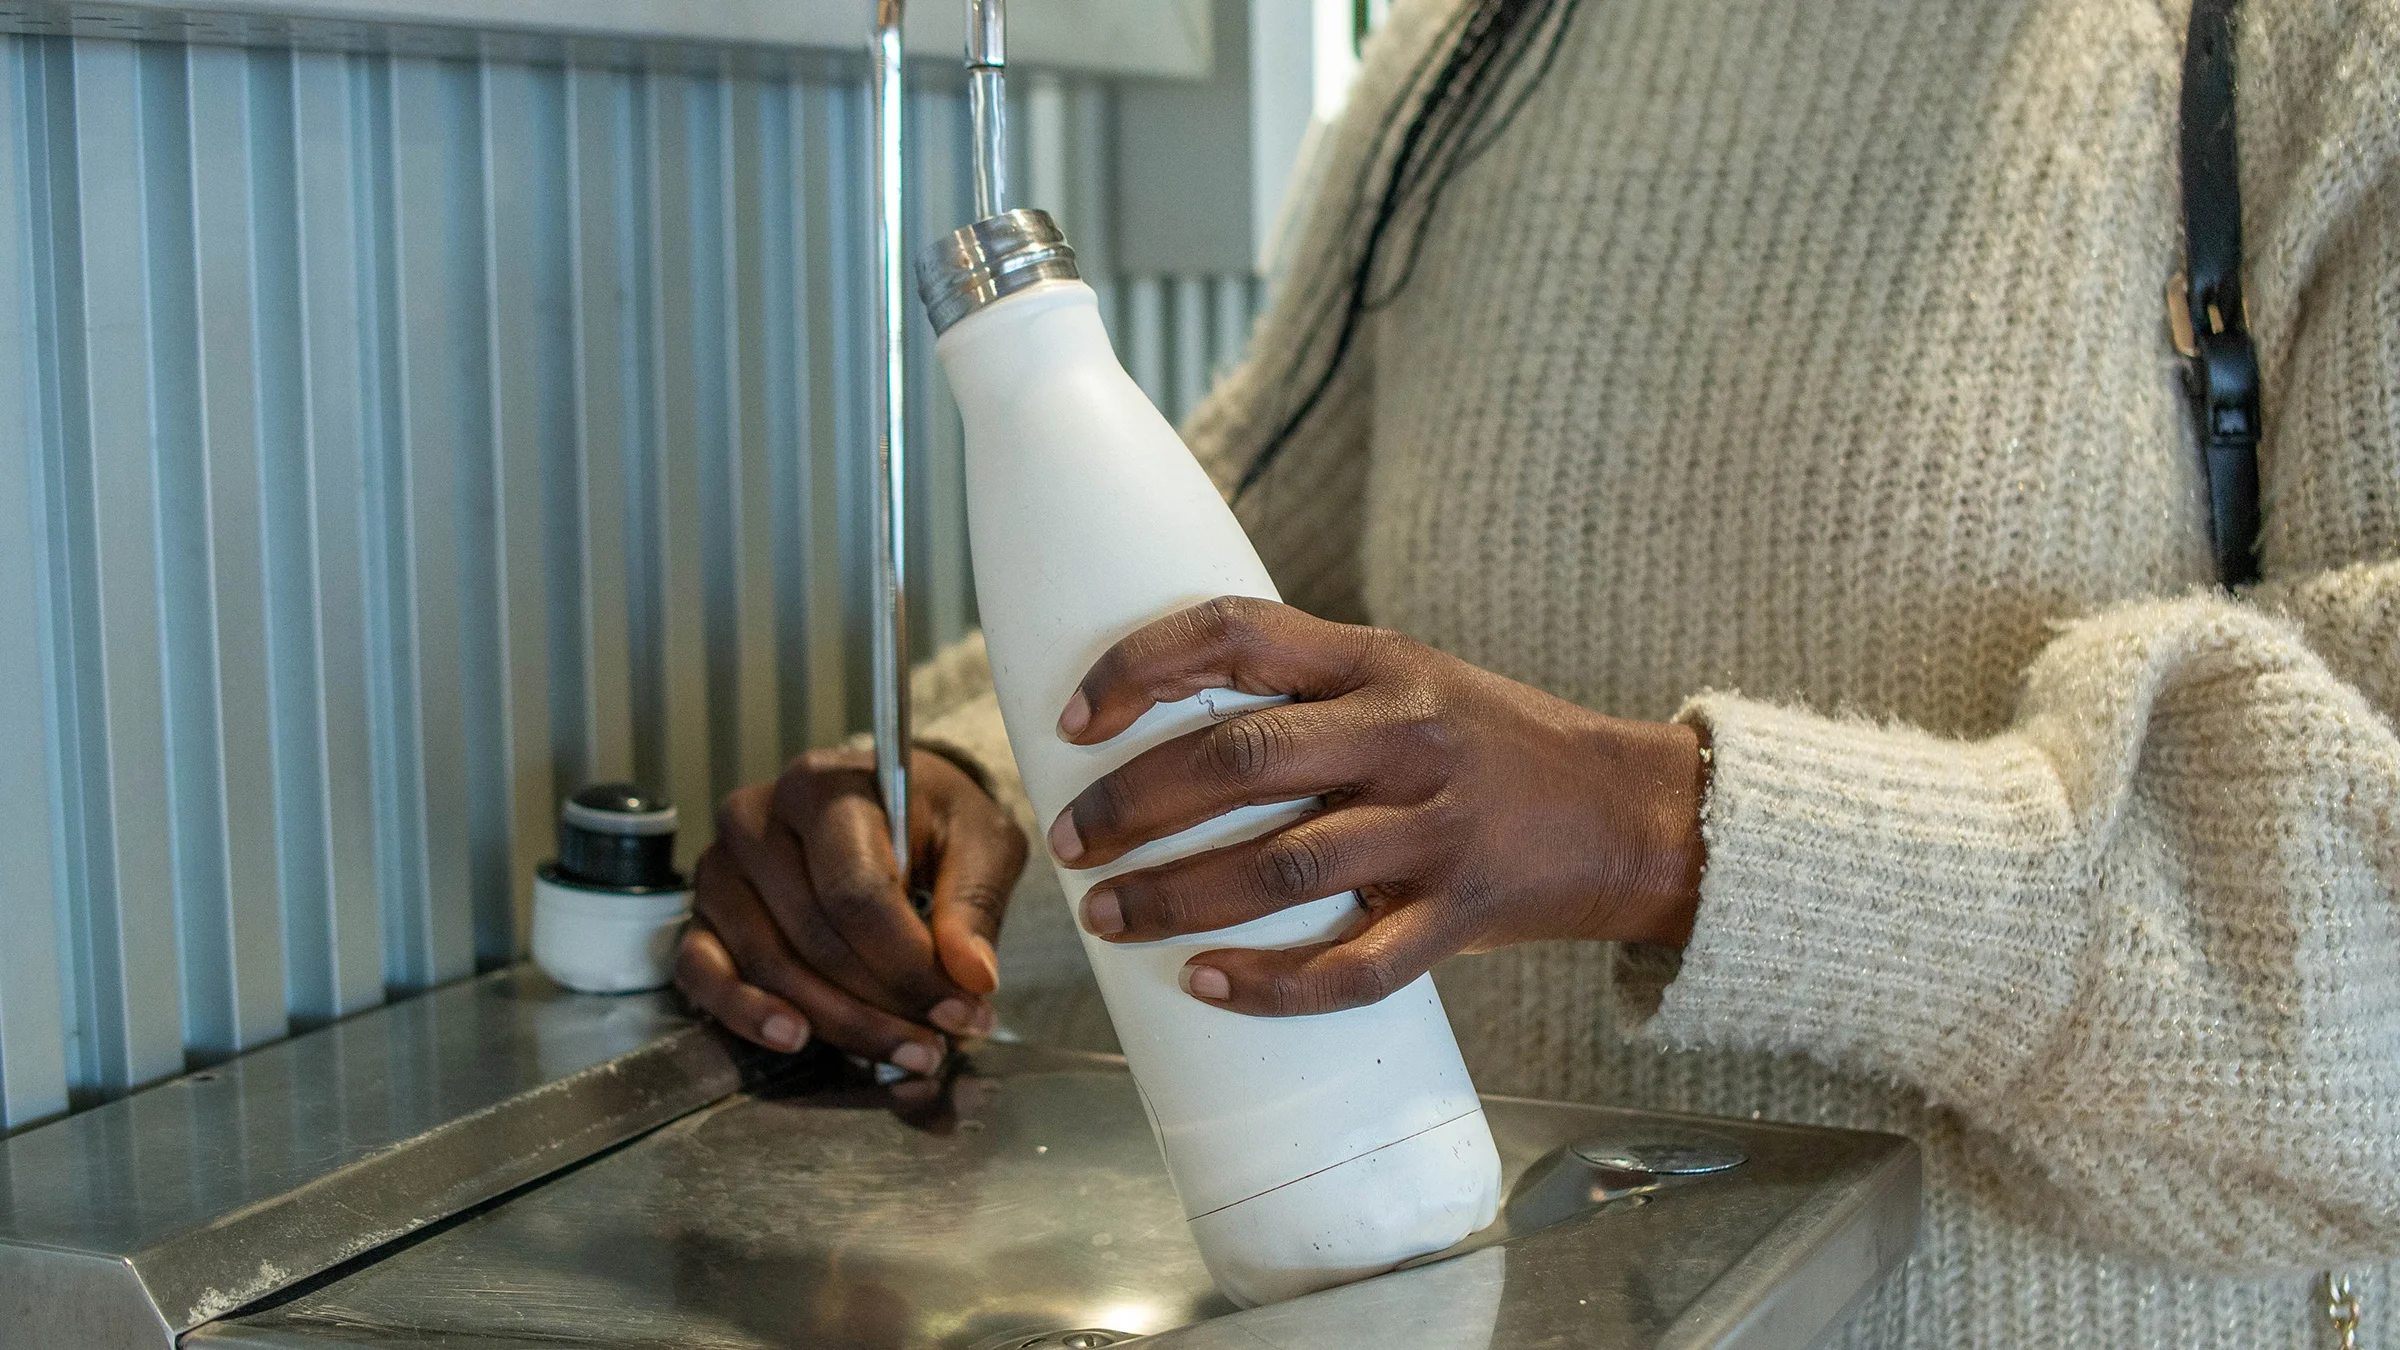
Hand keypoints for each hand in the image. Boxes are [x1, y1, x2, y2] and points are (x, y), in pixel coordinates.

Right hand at [675, 747, 1028, 1071]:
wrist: (886, 804)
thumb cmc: (930, 819)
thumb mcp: (980, 841)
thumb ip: (975, 903)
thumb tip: (972, 975)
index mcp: (825, 788)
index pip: (857, 894)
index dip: (909, 965)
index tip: (959, 1009)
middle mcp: (757, 820)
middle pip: (815, 939)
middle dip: (884, 1004)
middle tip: (939, 1041)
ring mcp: (720, 869)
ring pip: (769, 967)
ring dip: (838, 1023)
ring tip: (902, 1050)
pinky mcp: (701, 914)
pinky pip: (703, 974)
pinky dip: (747, 1014)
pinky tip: (795, 1036)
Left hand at [1049, 597, 1706, 1016]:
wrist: (1630, 813)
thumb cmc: (1494, 744)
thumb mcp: (1410, 679)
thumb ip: (1310, 692)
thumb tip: (1165, 724)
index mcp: (1378, 661)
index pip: (1236, 633)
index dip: (1139, 666)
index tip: (1075, 720)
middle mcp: (1403, 734)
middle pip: (1239, 759)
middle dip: (1132, 802)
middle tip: (1070, 840)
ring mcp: (1434, 828)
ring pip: (1278, 868)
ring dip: (1173, 895)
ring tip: (1106, 916)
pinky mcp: (1459, 914)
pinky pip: (1350, 966)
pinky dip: (1268, 984)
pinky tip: (1204, 982)